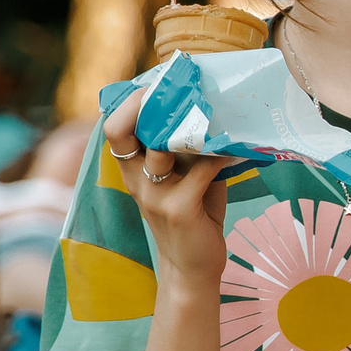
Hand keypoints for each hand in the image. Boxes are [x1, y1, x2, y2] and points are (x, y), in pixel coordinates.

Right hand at [102, 87, 231, 282]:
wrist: (193, 269)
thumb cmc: (194, 219)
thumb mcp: (185, 181)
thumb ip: (187, 153)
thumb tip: (212, 115)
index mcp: (132, 171)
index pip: (115, 128)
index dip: (129, 103)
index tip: (154, 82)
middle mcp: (136, 180)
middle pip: (121, 130)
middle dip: (143, 103)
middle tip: (177, 86)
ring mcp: (154, 194)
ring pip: (162, 146)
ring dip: (189, 126)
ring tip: (213, 112)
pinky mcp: (179, 208)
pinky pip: (201, 171)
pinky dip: (220, 156)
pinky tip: (235, 151)